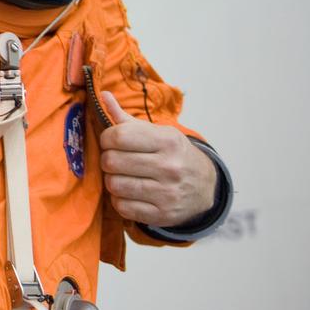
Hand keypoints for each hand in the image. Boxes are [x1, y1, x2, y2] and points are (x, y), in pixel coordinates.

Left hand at [99, 92, 216, 226]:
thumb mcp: (157, 133)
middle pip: (112, 162)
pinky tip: (128, 193)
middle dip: (107, 160)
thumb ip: (126, 118)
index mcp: (167, 141)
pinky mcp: (163, 214)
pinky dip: (119, 200)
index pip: (118, 136)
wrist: (205, 186)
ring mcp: (167, 193)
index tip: (110, 141)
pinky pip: (123, 207)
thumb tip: (103, 94)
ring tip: (120, 176)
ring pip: (115, 185)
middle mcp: (170, 167)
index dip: (106, 139)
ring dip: (112, 181)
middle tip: (114, 160)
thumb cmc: (172, 154)